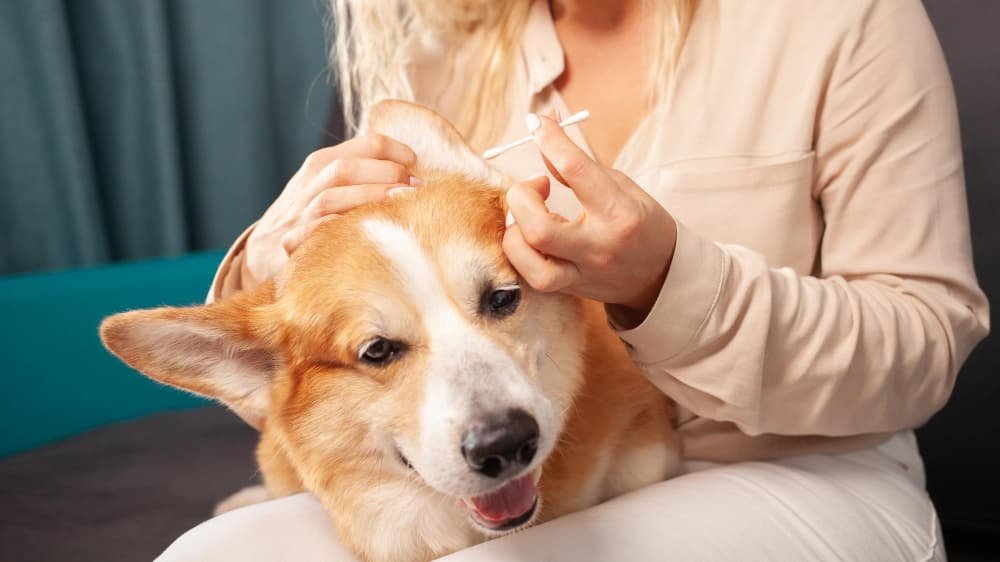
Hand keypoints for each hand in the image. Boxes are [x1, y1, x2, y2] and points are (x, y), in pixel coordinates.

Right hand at [241, 134, 417, 288]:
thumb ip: (360, 177)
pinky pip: (309, 233)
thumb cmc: (307, 220)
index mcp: (321, 165)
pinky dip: (331, 228)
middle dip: (385, 174)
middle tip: (415, 187)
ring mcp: (297, 215)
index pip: (363, 146)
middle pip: (347, 169)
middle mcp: (309, 186)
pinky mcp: (288, 244)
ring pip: (331, 198)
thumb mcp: (326, 187)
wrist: (258, 255)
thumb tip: (413, 175)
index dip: (394, 150)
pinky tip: (356, 229)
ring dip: (367, 197)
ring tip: (399, 202)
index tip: (415, 161)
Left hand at [503, 114, 677, 324]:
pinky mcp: (568, 289)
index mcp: (620, 213)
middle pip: (539, 228)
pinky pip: (528, 275)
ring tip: (528, 215)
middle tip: (535, 186)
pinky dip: (518, 251)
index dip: (551, 140)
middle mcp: (598, 246)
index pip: (576, 171)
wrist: (661, 276)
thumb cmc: (642, 224)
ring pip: (528, 261)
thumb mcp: (621, 188)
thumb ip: (579, 168)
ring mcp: (582, 273)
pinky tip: (526, 236)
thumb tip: (544, 134)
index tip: (536, 123)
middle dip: (522, 198)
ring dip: (515, 231)